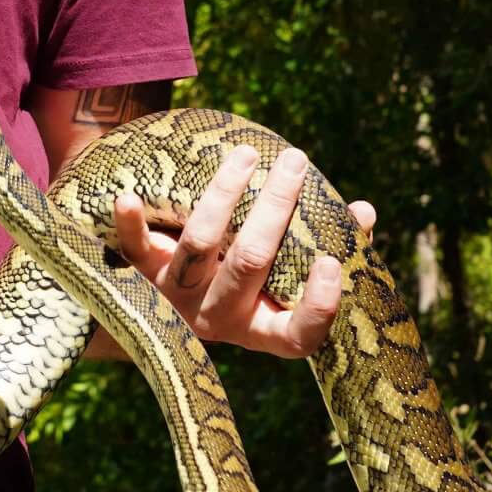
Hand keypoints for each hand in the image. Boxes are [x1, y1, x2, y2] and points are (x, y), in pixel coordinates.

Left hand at [110, 144, 375, 358]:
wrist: (153, 306)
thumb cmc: (241, 277)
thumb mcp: (282, 272)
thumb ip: (324, 244)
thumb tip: (363, 213)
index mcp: (261, 326)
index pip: (298, 336)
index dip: (317, 306)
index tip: (331, 262)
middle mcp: (218, 318)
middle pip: (249, 263)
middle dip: (274, 208)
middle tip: (295, 162)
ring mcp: (175, 299)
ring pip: (201, 245)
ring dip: (224, 194)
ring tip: (246, 155)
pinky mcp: (138, 275)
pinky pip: (132, 250)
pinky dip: (130, 225)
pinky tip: (127, 198)